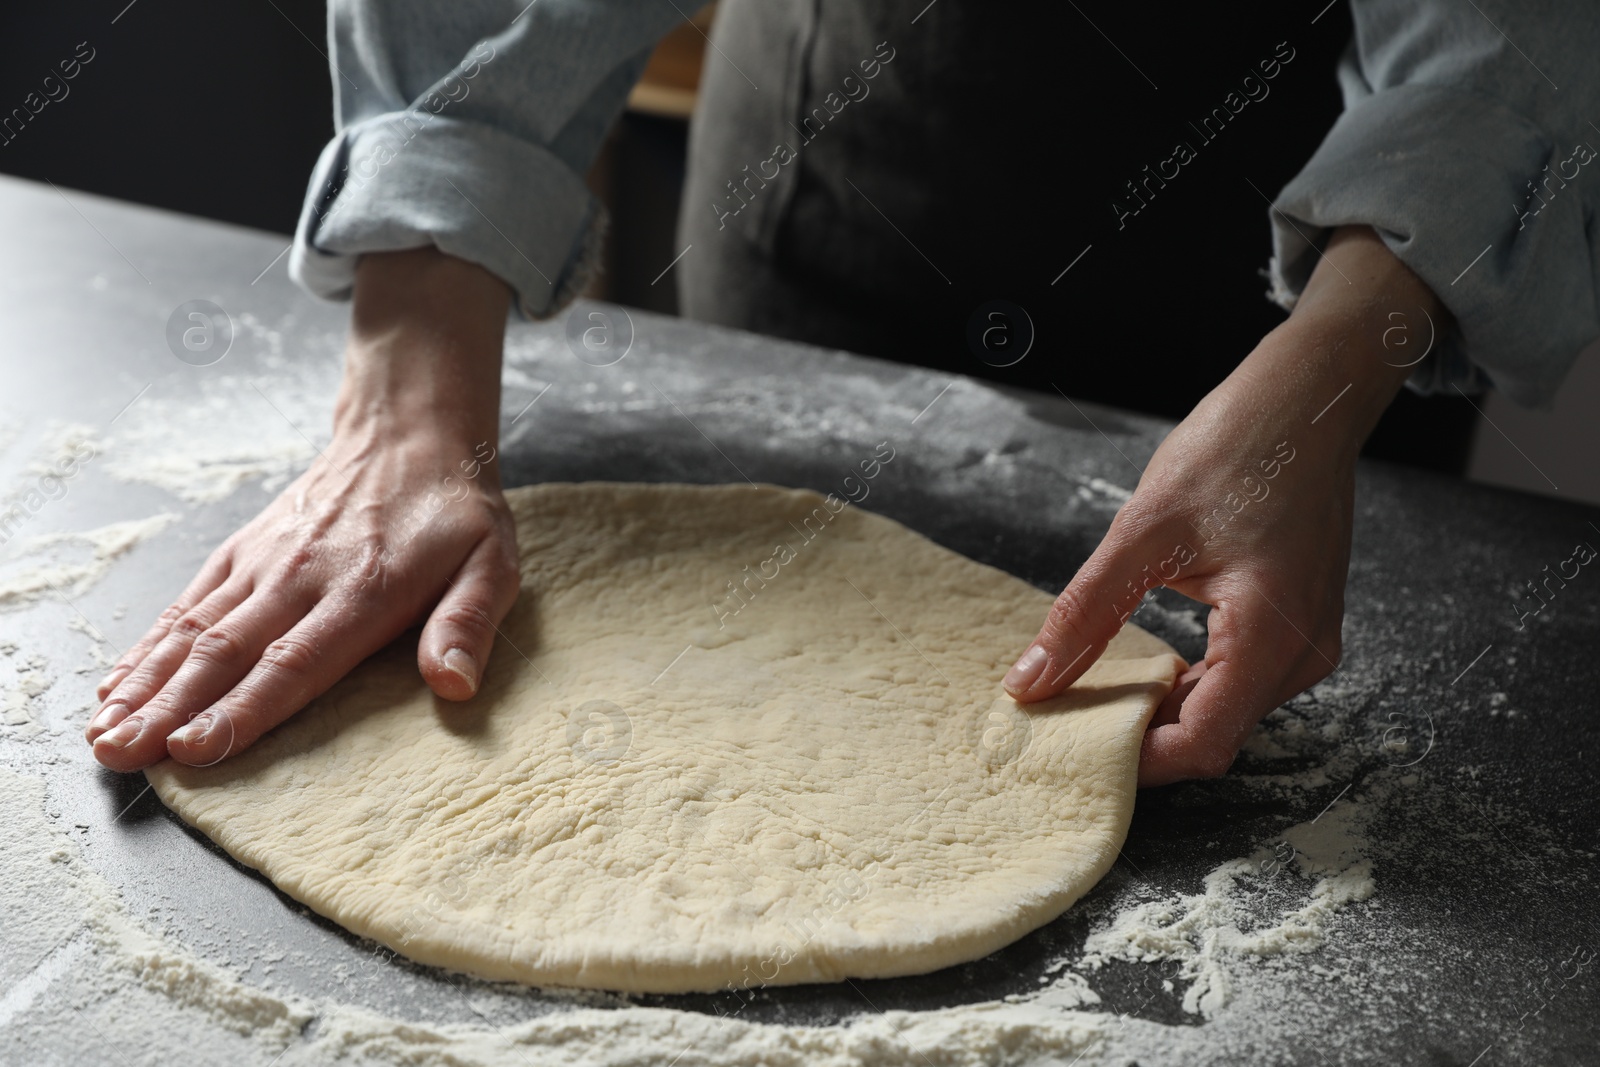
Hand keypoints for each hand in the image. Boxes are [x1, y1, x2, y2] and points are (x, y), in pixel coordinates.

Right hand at [85, 248, 518, 771]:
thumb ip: (468, 623)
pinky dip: (148, 644)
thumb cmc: (456, 513)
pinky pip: (189, 602)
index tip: (197, 749)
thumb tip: (454, 684)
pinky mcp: (244, 550)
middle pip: (226, 653)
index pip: (294, 662)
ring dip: (146, 685)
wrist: (411, 433)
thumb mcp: (492, 565)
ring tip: (104, 733)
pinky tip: (117, 683)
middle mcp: (302, 578)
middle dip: (170, 710)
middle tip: (123, 757)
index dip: (243, 709)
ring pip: (194, 631)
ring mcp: (265, 562)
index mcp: (364, 592)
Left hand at [1004, 227, 1445, 785]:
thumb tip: (1030, 683)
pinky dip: (1188, 684)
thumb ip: (1084, 615)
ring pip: (1226, 710)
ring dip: (1162, 713)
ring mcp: (1307, 641)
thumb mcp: (1143, 532)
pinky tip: (1139, 670)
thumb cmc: (1238, 448)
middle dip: (1140, 741)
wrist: (1307, 399)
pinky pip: (1238, 679)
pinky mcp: (1296, 624)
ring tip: (1090, 698)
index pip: (1204, 744)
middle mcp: (1302, 653)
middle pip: (1214, 734)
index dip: (1137, 763)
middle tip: (1065, 726)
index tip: (1074, 753)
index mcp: (1271, 633)